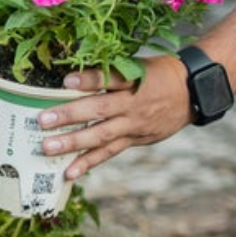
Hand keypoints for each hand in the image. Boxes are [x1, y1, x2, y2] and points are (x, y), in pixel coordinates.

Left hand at [38, 56, 193, 178]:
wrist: (193, 93)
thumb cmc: (158, 74)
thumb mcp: (139, 64)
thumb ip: (111, 71)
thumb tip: (73, 75)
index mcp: (135, 80)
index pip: (112, 79)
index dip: (90, 80)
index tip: (66, 81)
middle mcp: (133, 104)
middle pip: (100, 109)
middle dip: (70, 115)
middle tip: (43, 120)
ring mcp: (134, 125)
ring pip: (102, 135)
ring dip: (73, 143)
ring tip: (48, 148)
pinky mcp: (135, 139)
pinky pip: (110, 152)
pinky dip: (89, 162)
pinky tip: (69, 172)